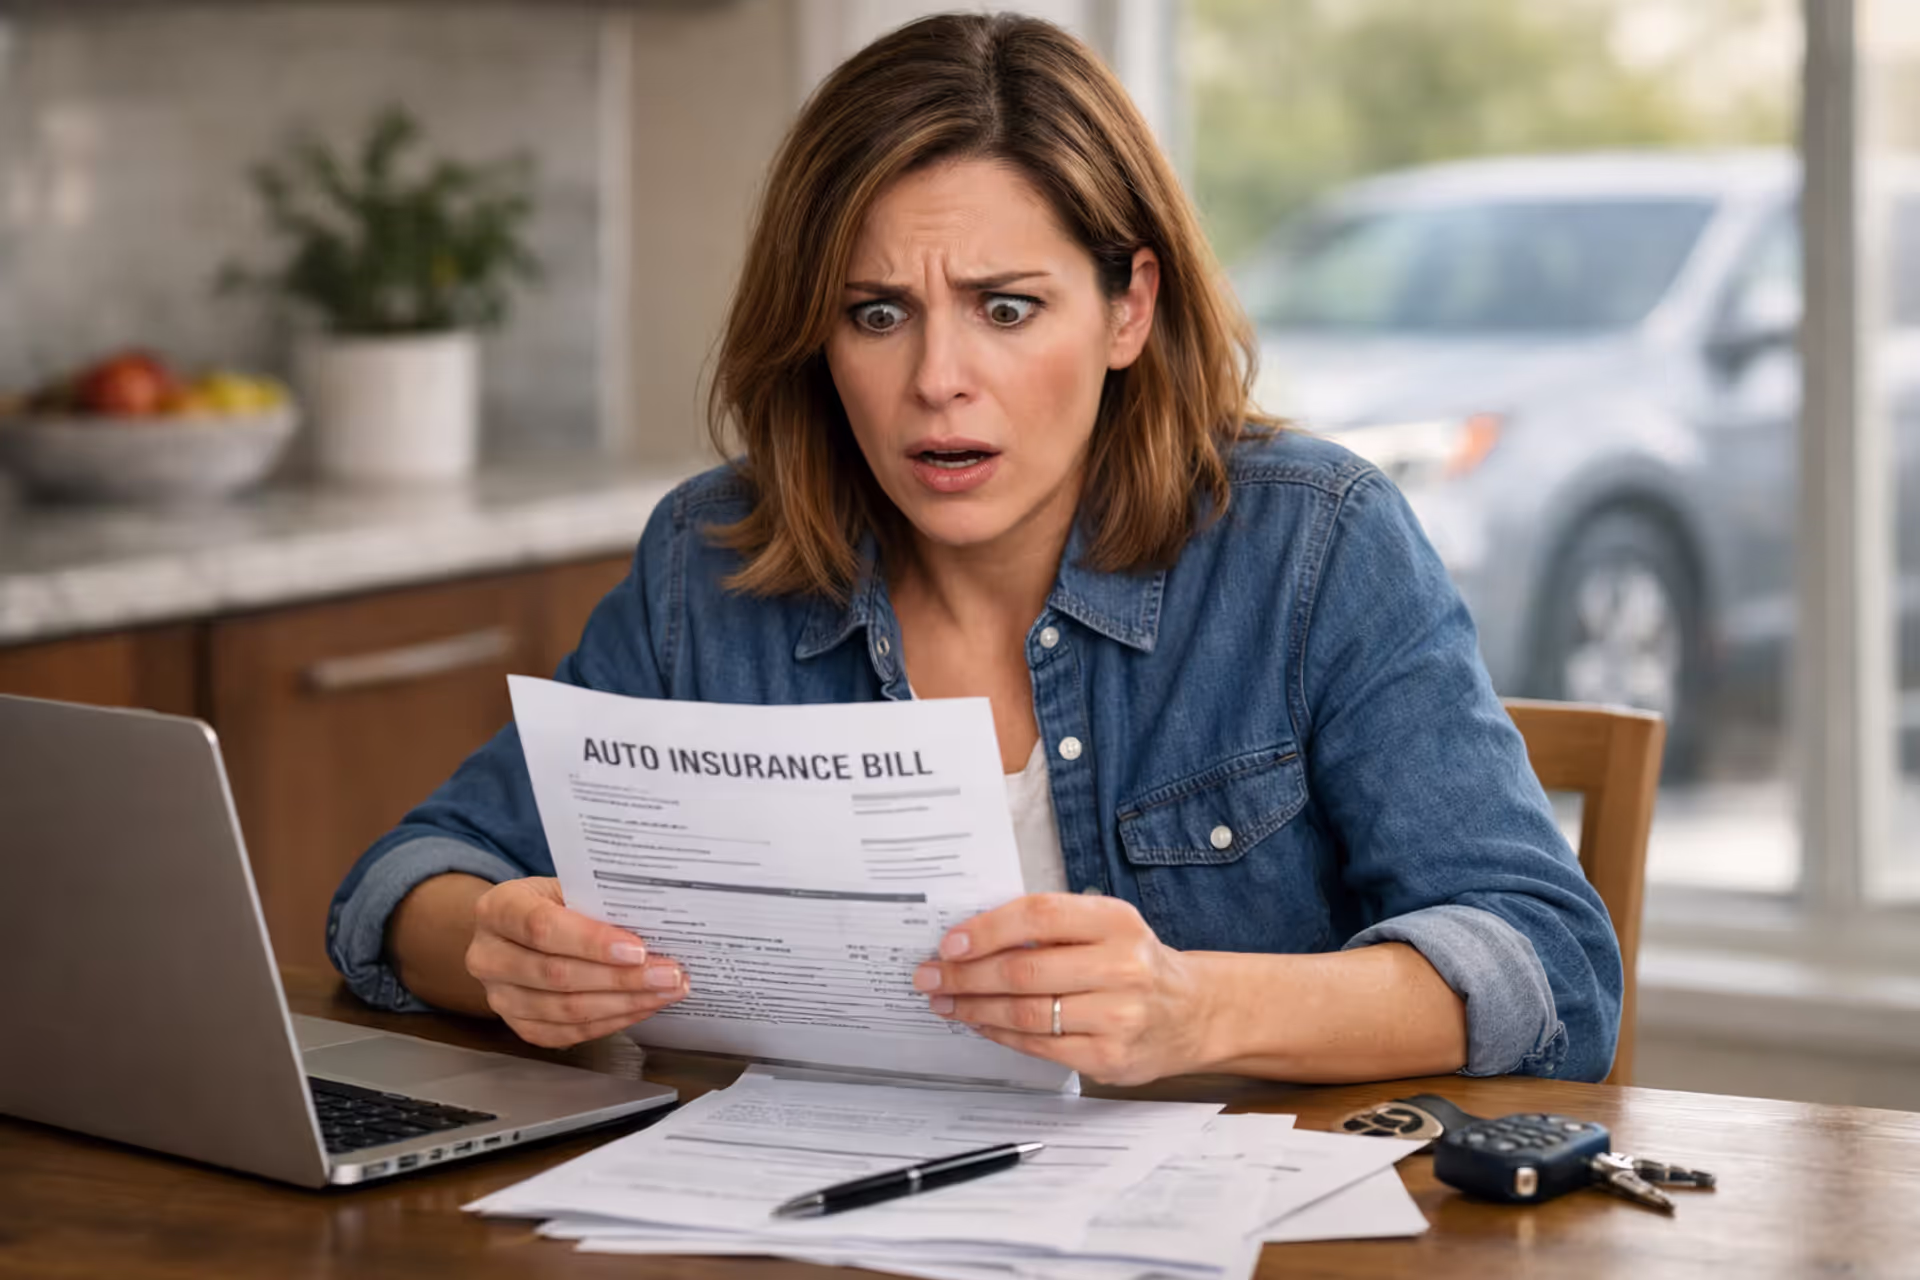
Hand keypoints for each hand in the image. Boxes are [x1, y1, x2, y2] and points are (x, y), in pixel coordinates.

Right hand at [464, 877, 687, 1047]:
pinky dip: (611, 1022)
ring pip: (565, 1010)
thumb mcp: (567, 887)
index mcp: (497, 910)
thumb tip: (656, 924)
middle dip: (621, 978)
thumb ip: (599, 903)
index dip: (592, 942)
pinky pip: (567, 1033)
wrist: (516, 932)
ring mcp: (500, 997)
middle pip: (557, 975)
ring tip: (665, 991)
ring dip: (624, 1003)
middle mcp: (488, 956)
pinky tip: (642, 1007)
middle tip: (669, 974)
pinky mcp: (518, 1026)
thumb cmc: (551, 904)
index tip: (638, 949)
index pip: (543, 928)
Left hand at [913, 893, 1215, 1085]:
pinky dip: (1000, 1034)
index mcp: (1116, 922)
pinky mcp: (1110, 1057)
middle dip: (965, 975)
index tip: (949, 942)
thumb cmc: (1134, 962)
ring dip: (974, 1007)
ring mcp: (1118, 1016)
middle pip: (1024, 971)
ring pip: (1026, 1013)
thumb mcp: (1106, 927)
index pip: (1039, 917)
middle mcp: (1121, 966)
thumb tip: (973, 937)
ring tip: (945, 1002)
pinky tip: (979, 1023)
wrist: (1193, 1013)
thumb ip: (1052, 927)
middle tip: (930, 975)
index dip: (987, 929)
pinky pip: (1039, 1046)